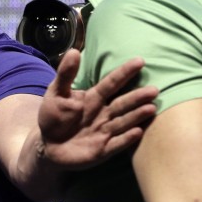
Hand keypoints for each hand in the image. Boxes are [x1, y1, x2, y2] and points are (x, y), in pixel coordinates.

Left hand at [37, 49, 157, 168]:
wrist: (48, 146)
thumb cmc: (54, 116)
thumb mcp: (56, 93)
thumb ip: (66, 74)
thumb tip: (73, 51)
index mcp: (93, 98)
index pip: (111, 83)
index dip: (124, 72)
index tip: (139, 61)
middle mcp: (103, 114)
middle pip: (122, 103)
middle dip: (137, 97)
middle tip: (154, 89)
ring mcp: (104, 132)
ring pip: (123, 122)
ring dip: (136, 116)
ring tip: (151, 108)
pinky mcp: (102, 150)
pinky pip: (116, 144)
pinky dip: (126, 139)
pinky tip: (138, 132)